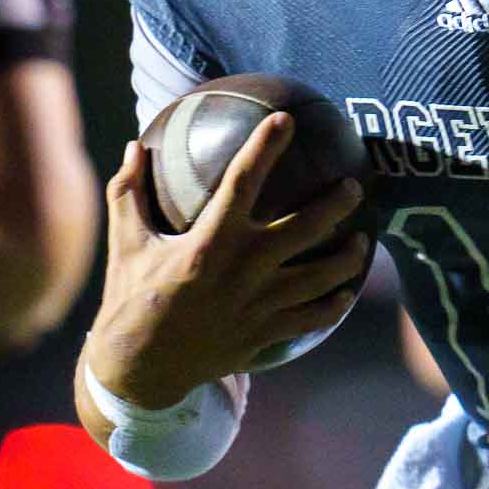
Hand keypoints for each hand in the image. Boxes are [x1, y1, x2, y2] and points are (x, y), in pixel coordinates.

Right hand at [86, 115, 367, 407]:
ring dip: (348, 258)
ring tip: (362, 242)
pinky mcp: (264, 334)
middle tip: (354, 187)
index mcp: (208, 243)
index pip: (242, 181)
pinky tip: (345, 292)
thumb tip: (133, 145)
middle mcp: (242, 271)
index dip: (265, 147)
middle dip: (336, 204)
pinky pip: (312, 318)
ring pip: (320, 277)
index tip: (286, 120)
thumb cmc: (131, 298)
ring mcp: (258, 306)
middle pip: (305, 228)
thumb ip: (129, 192)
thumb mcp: (126, 243)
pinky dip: (334, 305)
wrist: (138, 369)